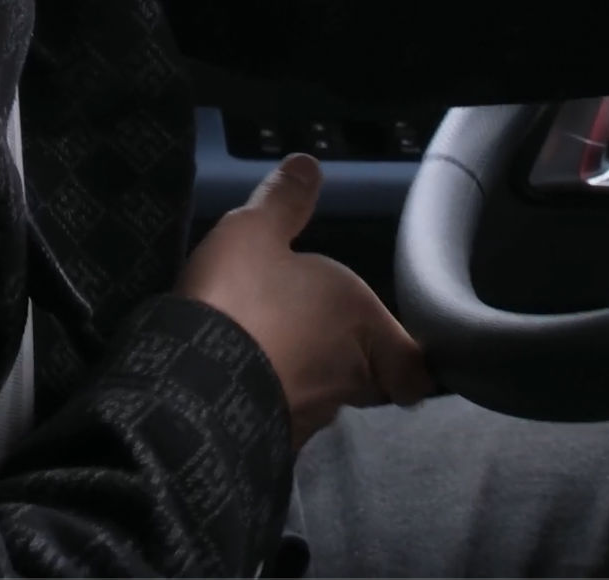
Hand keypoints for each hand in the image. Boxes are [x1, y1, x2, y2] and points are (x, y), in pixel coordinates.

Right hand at [175, 155, 431, 443]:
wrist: (190, 388)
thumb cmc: (239, 300)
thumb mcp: (255, 232)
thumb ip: (284, 201)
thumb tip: (308, 164)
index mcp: (362, 327)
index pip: (417, 368)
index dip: (413, 360)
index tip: (404, 349)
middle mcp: (349, 380)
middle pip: (370, 383)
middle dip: (351, 363)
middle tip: (321, 338)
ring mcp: (311, 417)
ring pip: (326, 401)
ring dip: (307, 380)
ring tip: (273, 353)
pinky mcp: (272, 444)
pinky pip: (283, 420)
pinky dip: (272, 403)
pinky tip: (245, 381)